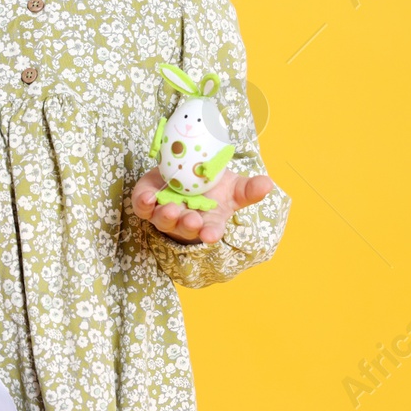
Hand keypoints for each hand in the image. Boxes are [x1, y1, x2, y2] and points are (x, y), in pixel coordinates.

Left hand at [130, 166, 273, 244]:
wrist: (186, 174)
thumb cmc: (212, 187)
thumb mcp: (233, 187)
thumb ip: (249, 188)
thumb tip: (268, 184)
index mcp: (208, 222)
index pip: (211, 232)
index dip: (211, 234)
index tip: (211, 235)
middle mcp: (185, 222)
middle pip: (185, 228)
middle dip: (188, 225)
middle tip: (191, 220)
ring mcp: (164, 214)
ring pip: (162, 220)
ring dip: (166, 216)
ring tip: (171, 209)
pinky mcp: (147, 202)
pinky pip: (142, 207)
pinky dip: (142, 203)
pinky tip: (146, 197)